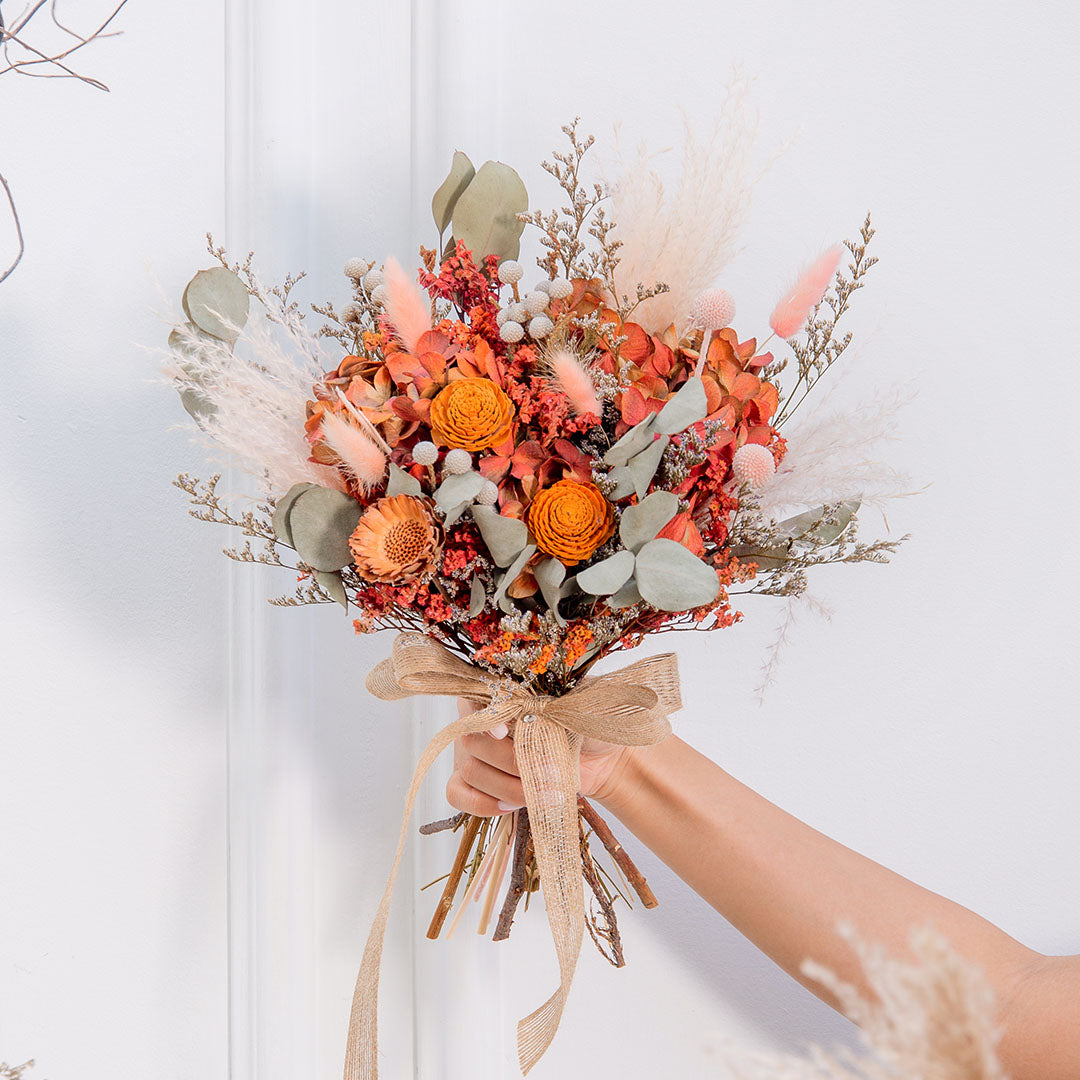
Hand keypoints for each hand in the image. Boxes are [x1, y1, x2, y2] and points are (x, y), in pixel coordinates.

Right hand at [447, 700, 634, 816]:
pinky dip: (482, 804)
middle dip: (511, 762)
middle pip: (472, 741)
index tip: (506, 732)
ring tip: (543, 793)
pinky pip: (459, 794)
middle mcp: (481, 720)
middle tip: (549, 772)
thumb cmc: (586, 726)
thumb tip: (539, 707)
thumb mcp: (578, 707)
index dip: (486, 717)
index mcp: (502, 692)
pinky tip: (511, 805)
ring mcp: (474, 752)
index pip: (474, 699)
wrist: (599, 759)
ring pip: (470, 771)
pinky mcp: (479, 782)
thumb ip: (556, 702)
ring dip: (508, 787)